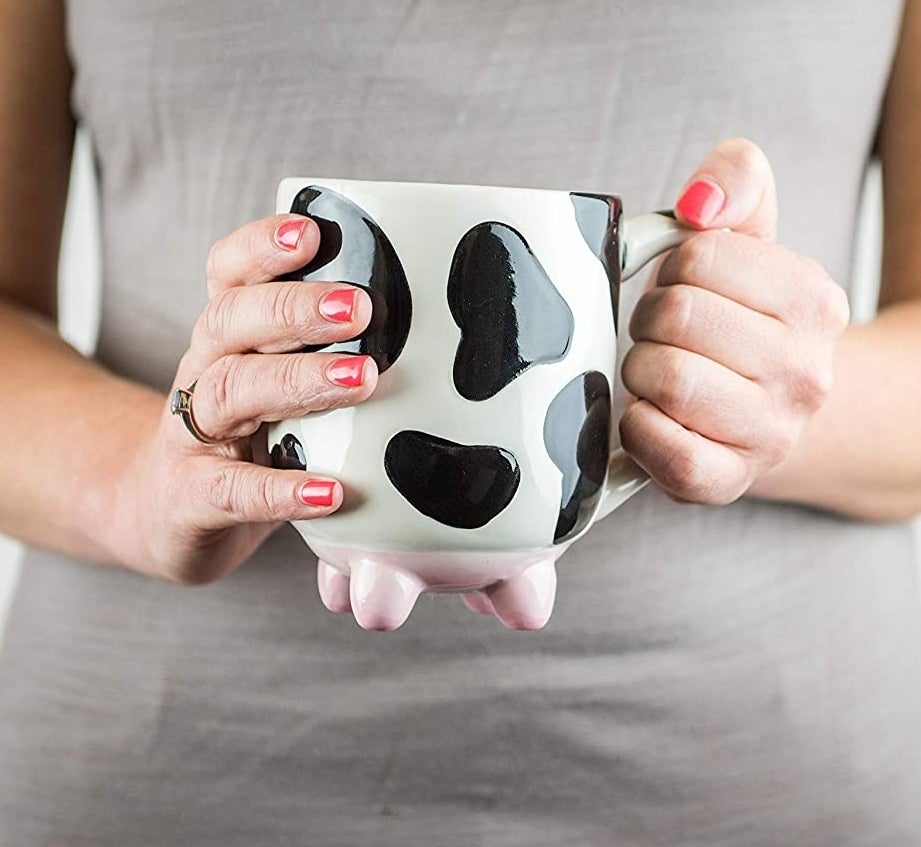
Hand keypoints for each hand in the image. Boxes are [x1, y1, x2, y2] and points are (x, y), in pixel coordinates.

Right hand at [112, 214, 377, 583]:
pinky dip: (280, 490)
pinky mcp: (191, 497)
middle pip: (231, 322)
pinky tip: (329, 492)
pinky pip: (231, 490)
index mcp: (228, 338)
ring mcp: (192, 435)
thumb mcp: (279, 385)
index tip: (312, 233)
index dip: (262, 248)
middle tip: (360, 308)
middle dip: (294, 308)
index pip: (229, 275)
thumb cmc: (248, 440)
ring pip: (230, 392)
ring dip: (296, 380)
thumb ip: (329, 353)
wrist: (167, 514)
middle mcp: (204, 373)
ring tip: (360, 379)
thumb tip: (433, 329)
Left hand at [620, 138, 849, 504]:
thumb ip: (735, 181)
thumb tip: (699, 202)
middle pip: (676, 317)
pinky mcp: (726, 482)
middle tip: (662, 337)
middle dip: (649, 321)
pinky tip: (650, 417)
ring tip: (658, 375)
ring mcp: (771, 435)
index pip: (698, 258)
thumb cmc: (736, 321)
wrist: (759, 408)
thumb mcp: (745, 238)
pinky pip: (666, 451)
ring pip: (667, 380)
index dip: (671, 271)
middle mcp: (805, 372)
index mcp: (813, 301)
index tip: (685, 290)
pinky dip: (637, 428)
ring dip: (640, 372)